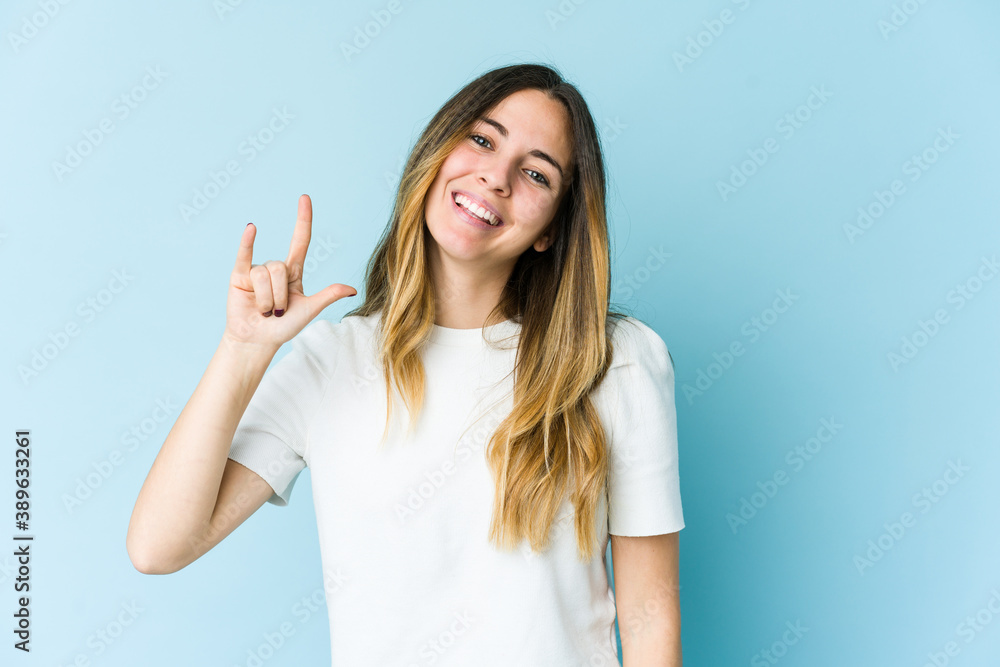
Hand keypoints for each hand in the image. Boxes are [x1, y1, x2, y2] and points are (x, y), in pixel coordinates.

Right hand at [223, 194, 355, 348]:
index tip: (304, 198)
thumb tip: (352, 289)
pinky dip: (247, 242)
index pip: (300, 240)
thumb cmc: (283, 327)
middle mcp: (275, 268)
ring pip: (265, 274)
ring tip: (263, 310)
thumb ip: (327, 296)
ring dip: (266, 298)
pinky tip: (251, 228)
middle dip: (279, 295)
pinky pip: (244, 256)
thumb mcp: (309, 310)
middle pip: (280, 267)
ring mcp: (256, 271)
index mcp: (293, 272)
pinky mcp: (238, 276)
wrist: (258, 341)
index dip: (303, 219)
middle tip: (276, 311)